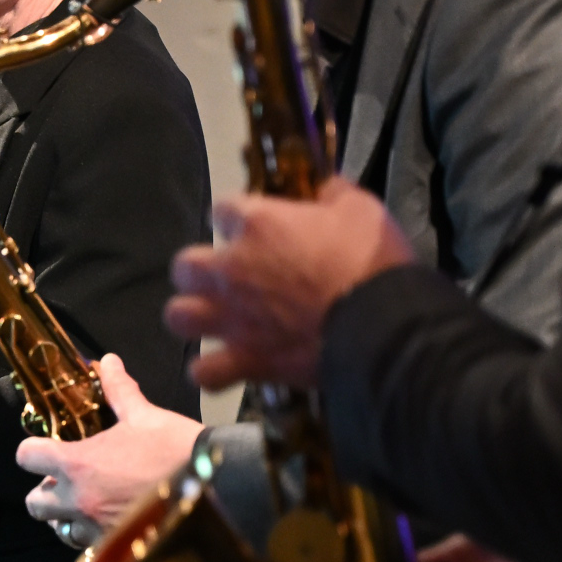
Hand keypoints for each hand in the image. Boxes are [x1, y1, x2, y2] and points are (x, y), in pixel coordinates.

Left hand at [17, 355, 201, 544]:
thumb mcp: (145, 416)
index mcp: (78, 463)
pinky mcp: (113, 553)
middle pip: (35, 502)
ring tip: (92, 505)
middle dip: (47, 491)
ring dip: (68, 518)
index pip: (27, 457)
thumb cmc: (176, 448)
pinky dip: (88, 549)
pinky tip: (102, 539)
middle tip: (71, 481)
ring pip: (59, 529)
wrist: (216, 487)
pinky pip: (84, 558)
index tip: (50, 449)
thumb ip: (119, 391)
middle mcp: (78, 501)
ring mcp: (94, 530)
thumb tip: (107, 361)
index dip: (35, 451)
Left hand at [165, 180, 415, 388]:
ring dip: (194, 316)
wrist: (382, 325)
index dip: (237, 219)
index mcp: (257, 225)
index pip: (223, 210)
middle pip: (185, 266)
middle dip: (201, 270)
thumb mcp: (361, 208)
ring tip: (217, 318)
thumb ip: (334, 194)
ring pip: (178, 316)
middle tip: (228, 276)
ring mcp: (233, 319)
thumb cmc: (371, 260)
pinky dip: (212, 372)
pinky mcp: (246, 361)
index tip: (254, 227)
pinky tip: (226, 367)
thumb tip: (326, 188)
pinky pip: (205, 373)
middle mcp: (232, 271)